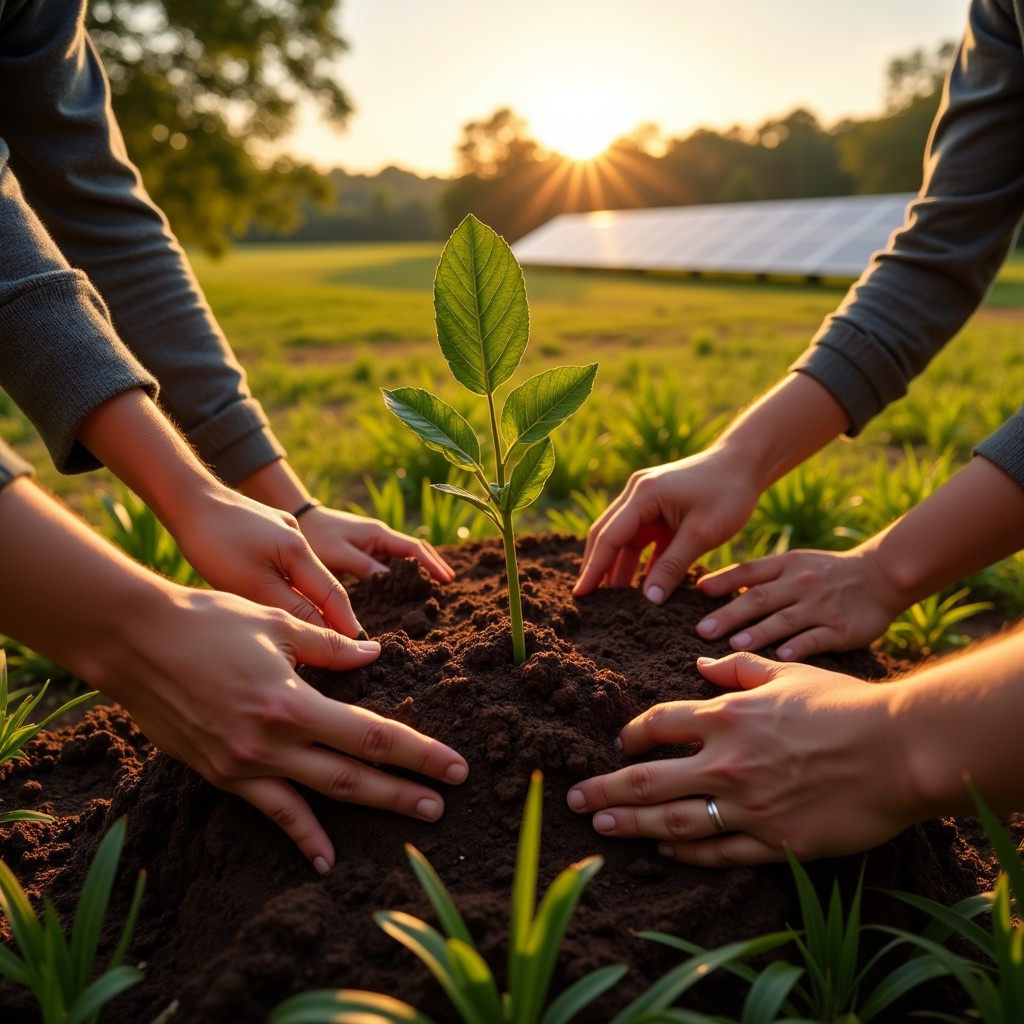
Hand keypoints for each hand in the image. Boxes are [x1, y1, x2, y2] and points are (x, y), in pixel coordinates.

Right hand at [105, 587, 467, 873]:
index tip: (452, 766)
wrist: (135, 643)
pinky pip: (270, 810)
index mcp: (291, 702)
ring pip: (320, 797)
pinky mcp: (222, 774)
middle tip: (445, 803)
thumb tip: (374, 656)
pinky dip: (301, 835)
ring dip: (370, 809)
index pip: (369, 736)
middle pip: (353, 775)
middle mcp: (271, 742)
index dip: (416, 753)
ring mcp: (244, 765)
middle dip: (405, 790)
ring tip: (412, 820)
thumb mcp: (276, 625)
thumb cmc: (208, 622)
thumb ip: (330, 647)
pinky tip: (325, 858)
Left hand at [171, 489, 364, 635]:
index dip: (345, 623)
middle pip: (322, 584)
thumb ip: (291, 607)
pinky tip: (280, 597)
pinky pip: (286, 563)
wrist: (187, 498)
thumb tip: (324, 631)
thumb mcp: (252, 584)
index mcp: (299, 550)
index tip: (358, 648)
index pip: (332, 595)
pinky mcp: (265, 529)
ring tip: (314, 629)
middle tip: (341, 646)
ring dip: (309, 601)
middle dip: (332, 614)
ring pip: (303, 574)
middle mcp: (298, 538)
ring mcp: (282, 530)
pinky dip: (289, 584)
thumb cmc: (214, 543)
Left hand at [297, 505, 454, 582]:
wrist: (300, 521)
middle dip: (432, 565)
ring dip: (419, 570)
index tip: (446, 579)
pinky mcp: (367, 552)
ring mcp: (375, 544)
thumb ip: (365, 568)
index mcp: (379, 534)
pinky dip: (402, 573)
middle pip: (415, 552)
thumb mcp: (339, 554)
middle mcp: (381, 537)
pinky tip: (406, 586)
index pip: (414, 548)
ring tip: (434, 588)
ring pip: (404, 558)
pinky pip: (390, 563)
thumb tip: (391, 583)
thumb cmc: (317, 536)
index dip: (431, 564)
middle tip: (449, 584)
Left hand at [566, 652, 912, 865]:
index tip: (620, 742)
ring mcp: (747, 806)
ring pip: (673, 822)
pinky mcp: (774, 840)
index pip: (658, 725)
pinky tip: (664, 852)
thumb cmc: (845, 705)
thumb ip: (738, 668)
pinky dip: (687, 854)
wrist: (898, 751)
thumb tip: (701, 661)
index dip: (631, 733)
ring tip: (601, 827)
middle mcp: (726, 763)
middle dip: (605, 790)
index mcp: (726, 717)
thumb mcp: (787, 673)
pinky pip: (719, 852)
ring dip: (631, 826)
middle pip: (647, 780)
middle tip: (576, 799)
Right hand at [574, 447, 760, 602]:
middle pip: (607, 536)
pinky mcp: (660, 510)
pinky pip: (642, 540)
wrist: (746, 464)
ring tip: (612, 600)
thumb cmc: (727, 493)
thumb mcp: (701, 534)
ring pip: (623, 540)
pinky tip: (638, 587)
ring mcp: (647, 502)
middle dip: (596, 568)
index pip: (609, 537)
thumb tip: (649, 600)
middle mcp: (637, 495)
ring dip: (618, 567)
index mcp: (642, 495)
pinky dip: (639, 562)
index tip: (580, 596)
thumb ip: (672, 567)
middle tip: (586, 600)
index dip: (593, 568)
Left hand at [695, 546, 905, 659]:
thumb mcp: (795, 563)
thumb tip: (708, 585)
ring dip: (758, 632)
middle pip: (759, 598)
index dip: (723, 580)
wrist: (883, 576)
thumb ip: (757, 574)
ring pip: (785, 619)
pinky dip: (798, 647)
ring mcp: (821, 606)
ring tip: (734, 644)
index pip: (749, 571)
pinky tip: (781, 657)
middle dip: (730, 614)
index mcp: (787, 565)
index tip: (698, 591)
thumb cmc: (827, 573)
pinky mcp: (841, 629)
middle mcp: (801, 584)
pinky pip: (816, 639)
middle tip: (703, 630)